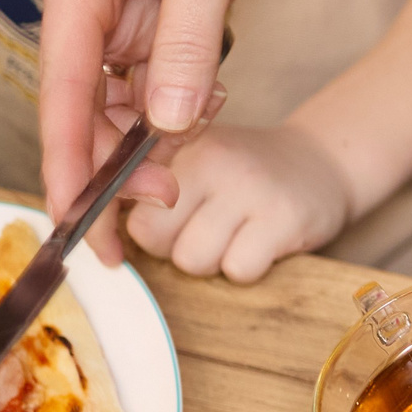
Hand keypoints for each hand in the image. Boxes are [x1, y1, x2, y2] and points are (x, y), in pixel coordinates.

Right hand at [36, 0, 339, 261]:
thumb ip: (188, 43)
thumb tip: (167, 123)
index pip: (64, 94)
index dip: (70, 166)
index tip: (77, 226)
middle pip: (88, 104)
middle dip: (113, 165)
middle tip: (150, 223)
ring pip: (126, 93)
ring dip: (152, 136)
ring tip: (184, 178)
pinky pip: (160, 67)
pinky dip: (182, 96)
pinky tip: (209, 108)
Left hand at [121, 123, 352, 283]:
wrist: (322, 163)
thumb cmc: (241, 173)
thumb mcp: (193, 158)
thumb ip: (144, 181)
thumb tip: (89, 225)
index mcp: (180, 141)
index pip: (122, 196)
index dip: (133, 224)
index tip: (151, 228)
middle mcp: (213, 160)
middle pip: (151, 235)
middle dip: (170, 245)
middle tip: (203, 228)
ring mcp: (250, 189)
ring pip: (191, 259)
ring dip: (211, 260)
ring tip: (235, 233)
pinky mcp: (284, 219)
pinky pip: (238, 269)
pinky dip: (247, 267)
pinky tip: (261, 242)